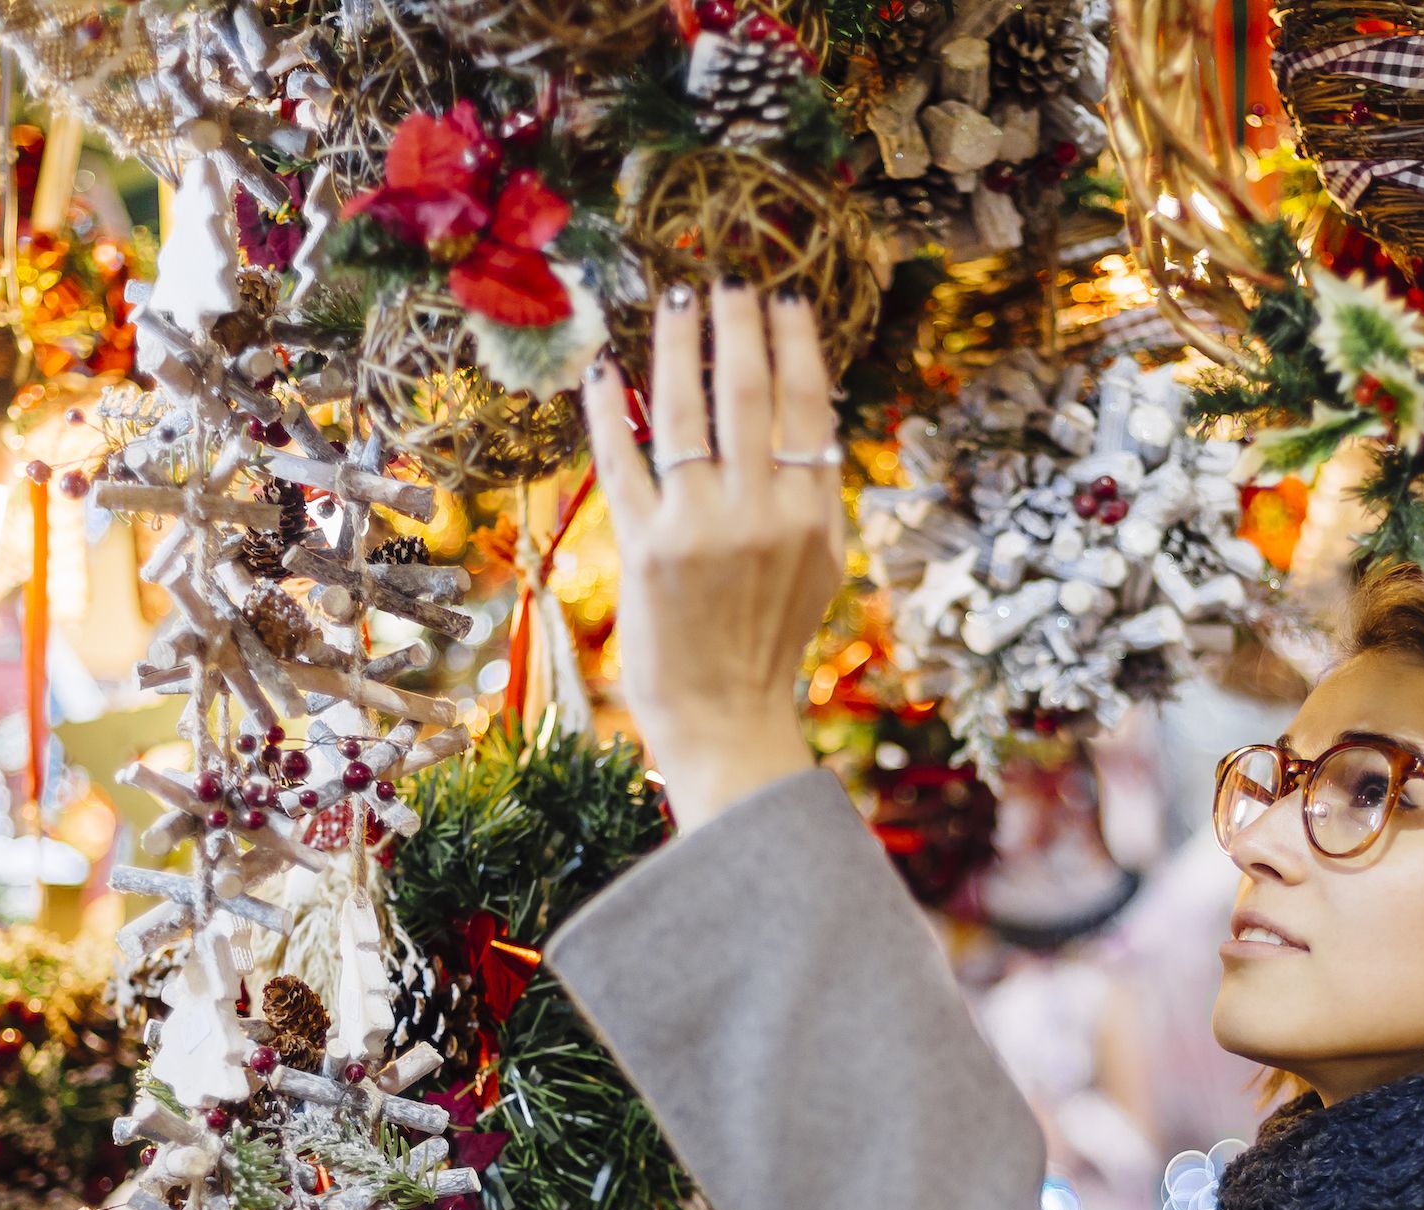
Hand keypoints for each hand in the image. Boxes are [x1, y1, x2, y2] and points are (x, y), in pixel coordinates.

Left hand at [583, 282, 837, 831]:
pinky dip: (612, 409)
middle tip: (723, 279)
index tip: (782, 298)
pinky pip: (623, 460)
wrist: (725, 718)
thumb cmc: (768, 640)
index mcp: (811, 513)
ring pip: (685, 411)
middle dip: (735, 323)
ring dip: (678, 345)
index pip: (805, 405)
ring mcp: (699, 528)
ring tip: (675, 300)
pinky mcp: (644, 548)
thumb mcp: (818, 565)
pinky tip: (606, 368)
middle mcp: (760, 513)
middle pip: (747, 392)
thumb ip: (812, 494)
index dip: (793, 342)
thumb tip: (807, 415)